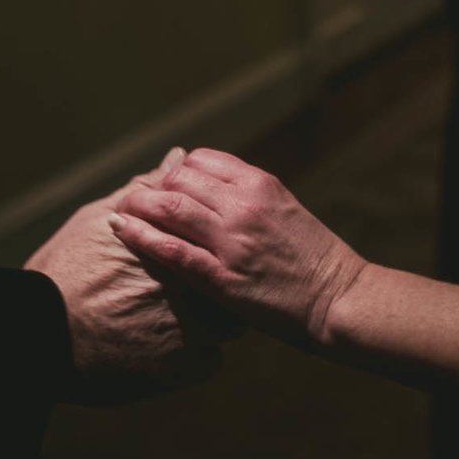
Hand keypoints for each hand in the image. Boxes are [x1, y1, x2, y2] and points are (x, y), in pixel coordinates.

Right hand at [26, 150, 232, 404]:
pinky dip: (192, 360)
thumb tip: (177, 159)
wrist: (39, 333)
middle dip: (214, 291)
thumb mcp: (97, 220)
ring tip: (172, 327)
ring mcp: (192, 329)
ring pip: (226, 328)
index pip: (219, 245)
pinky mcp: (183, 368)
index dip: (208, 253)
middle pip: (229, 286)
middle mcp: (192, 285)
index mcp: (175, 247)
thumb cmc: (62, 272)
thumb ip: (145, 191)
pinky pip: (209, 362)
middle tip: (184, 297)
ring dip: (209, 327)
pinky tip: (164, 354)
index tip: (192, 261)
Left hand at [110, 150, 368, 347]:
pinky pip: (171, 250)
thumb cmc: (314, 259)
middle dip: (152, 184)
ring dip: (138, 204)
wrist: (338, 298)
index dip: (177, 168)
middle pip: (180, 178)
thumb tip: (215, 183)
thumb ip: (249, 194)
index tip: (166, 181)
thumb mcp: (285, 209)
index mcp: (261, 184)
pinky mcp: (222, 277)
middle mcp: (244, 206)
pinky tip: (121, 230)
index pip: (202, 159)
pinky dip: (141, 236)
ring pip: (169, 207)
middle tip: (134, 196)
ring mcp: (232, 241)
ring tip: (120, 209)